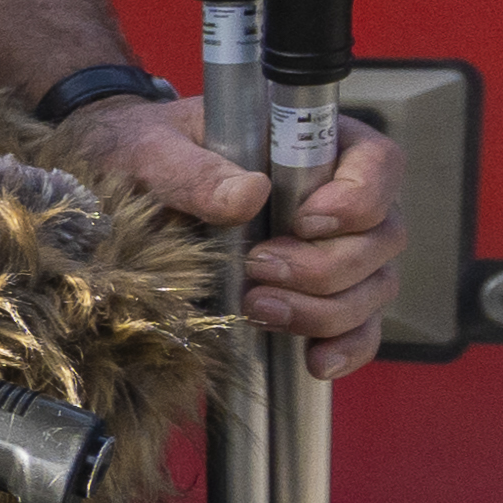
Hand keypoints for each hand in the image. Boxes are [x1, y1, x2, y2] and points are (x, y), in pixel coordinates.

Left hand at [66, 95, 405, 381]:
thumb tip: (247, 195)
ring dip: (324, 309)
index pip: (377, 163)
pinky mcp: (320, 297)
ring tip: (258, 308)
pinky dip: (345, 348)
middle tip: (259, 269)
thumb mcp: (152, 148)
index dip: (359, 197)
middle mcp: (340, 197)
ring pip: (374, 287)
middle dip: (326, 265)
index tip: (305, 221)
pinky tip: (315, 360)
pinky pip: (359, 329)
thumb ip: (193, 167)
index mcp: (315, 142)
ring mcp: (338, 251)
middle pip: (381, 237)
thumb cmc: (145, 153)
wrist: (122, 195)